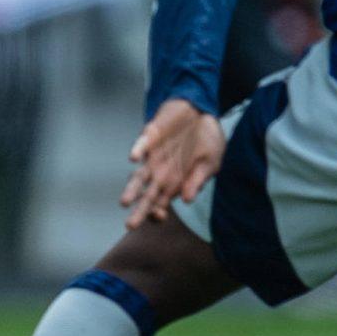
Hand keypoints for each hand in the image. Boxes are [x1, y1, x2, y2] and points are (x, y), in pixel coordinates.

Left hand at [122, 98, 223, 228]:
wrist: (202, 110)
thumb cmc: (207, 140)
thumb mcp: (210, 162)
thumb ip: (198, 180)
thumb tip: (186, 200)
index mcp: (175, 182)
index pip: (161, 204)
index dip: (157, 213)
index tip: (159, 216)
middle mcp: (161, 173)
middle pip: (147, 195)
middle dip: (139, 210)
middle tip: (130, 226)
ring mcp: (154, 155)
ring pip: (139, 175)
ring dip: (132, 188)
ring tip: (126, 202)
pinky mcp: (151, 136)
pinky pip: (142, 145)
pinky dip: (138, 151)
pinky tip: (134, 159)